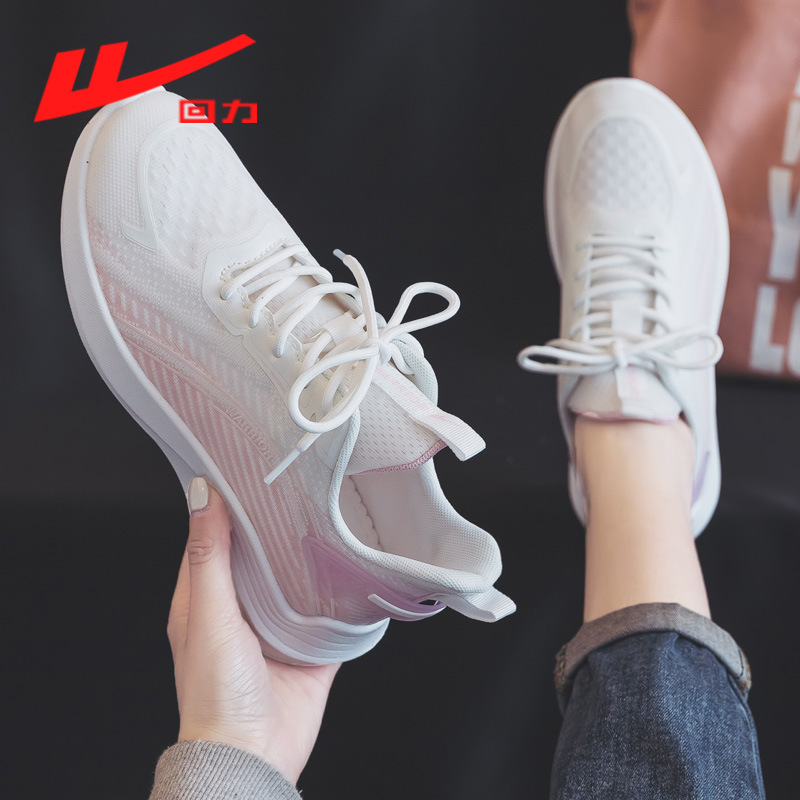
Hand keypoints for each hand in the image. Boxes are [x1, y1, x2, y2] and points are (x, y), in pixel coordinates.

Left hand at [166, 477, 339, 783]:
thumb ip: (211, 556)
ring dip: (309, 557)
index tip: (246, 470)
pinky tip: (353, 570)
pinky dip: (341, 593)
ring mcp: (278, 628)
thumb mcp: (209, 615)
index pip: (216, 539)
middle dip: (276, 526)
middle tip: (298, 487)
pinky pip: (330, 612)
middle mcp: (243, 609)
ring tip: (329, 517)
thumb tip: (203, 497)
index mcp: (207, 599)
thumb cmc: (217, 694)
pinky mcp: (311, 647)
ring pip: (297, 579)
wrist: (254, 756)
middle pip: (260, 556)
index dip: (227, 505)